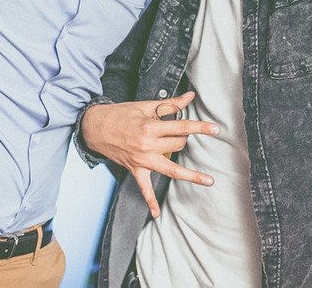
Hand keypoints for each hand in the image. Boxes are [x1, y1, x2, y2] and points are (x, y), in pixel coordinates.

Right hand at [80, 91, 220, 216]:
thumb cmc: (121, 114)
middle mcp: (148, 145)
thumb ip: (170, 104)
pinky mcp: (135, 169)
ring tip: (208, 180)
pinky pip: (143, 188)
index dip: (201, 127)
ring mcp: (142, 160)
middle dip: (185, 138)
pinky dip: (150, 201)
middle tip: (182, 133)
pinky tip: (156, 214)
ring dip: (190, 175)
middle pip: (178, 145)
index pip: (182, 127)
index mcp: (151, 127)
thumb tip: (190, 97)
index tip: (216, 129)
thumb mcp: (145, 106)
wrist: (95, 126)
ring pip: (171, 169)